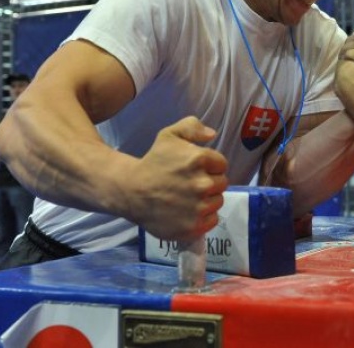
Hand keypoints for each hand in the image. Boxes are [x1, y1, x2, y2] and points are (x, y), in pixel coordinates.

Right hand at [127, 116, 228, 241]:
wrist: (132, 192)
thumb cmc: (153, 162)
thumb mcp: (169, 135)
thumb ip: (192, 127)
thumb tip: (212, 134)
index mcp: (199, 159)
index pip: (222, 164)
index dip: (210, 165)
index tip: (196, 169)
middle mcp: (203, 183)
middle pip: (222, 183)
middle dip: (210, 181)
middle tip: (191, 183)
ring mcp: (199, 207)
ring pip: (217, 201)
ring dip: (208, 199)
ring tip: (189, 197)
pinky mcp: (194, 226)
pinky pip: (212, 220)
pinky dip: (204, 217)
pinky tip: (189, 211)